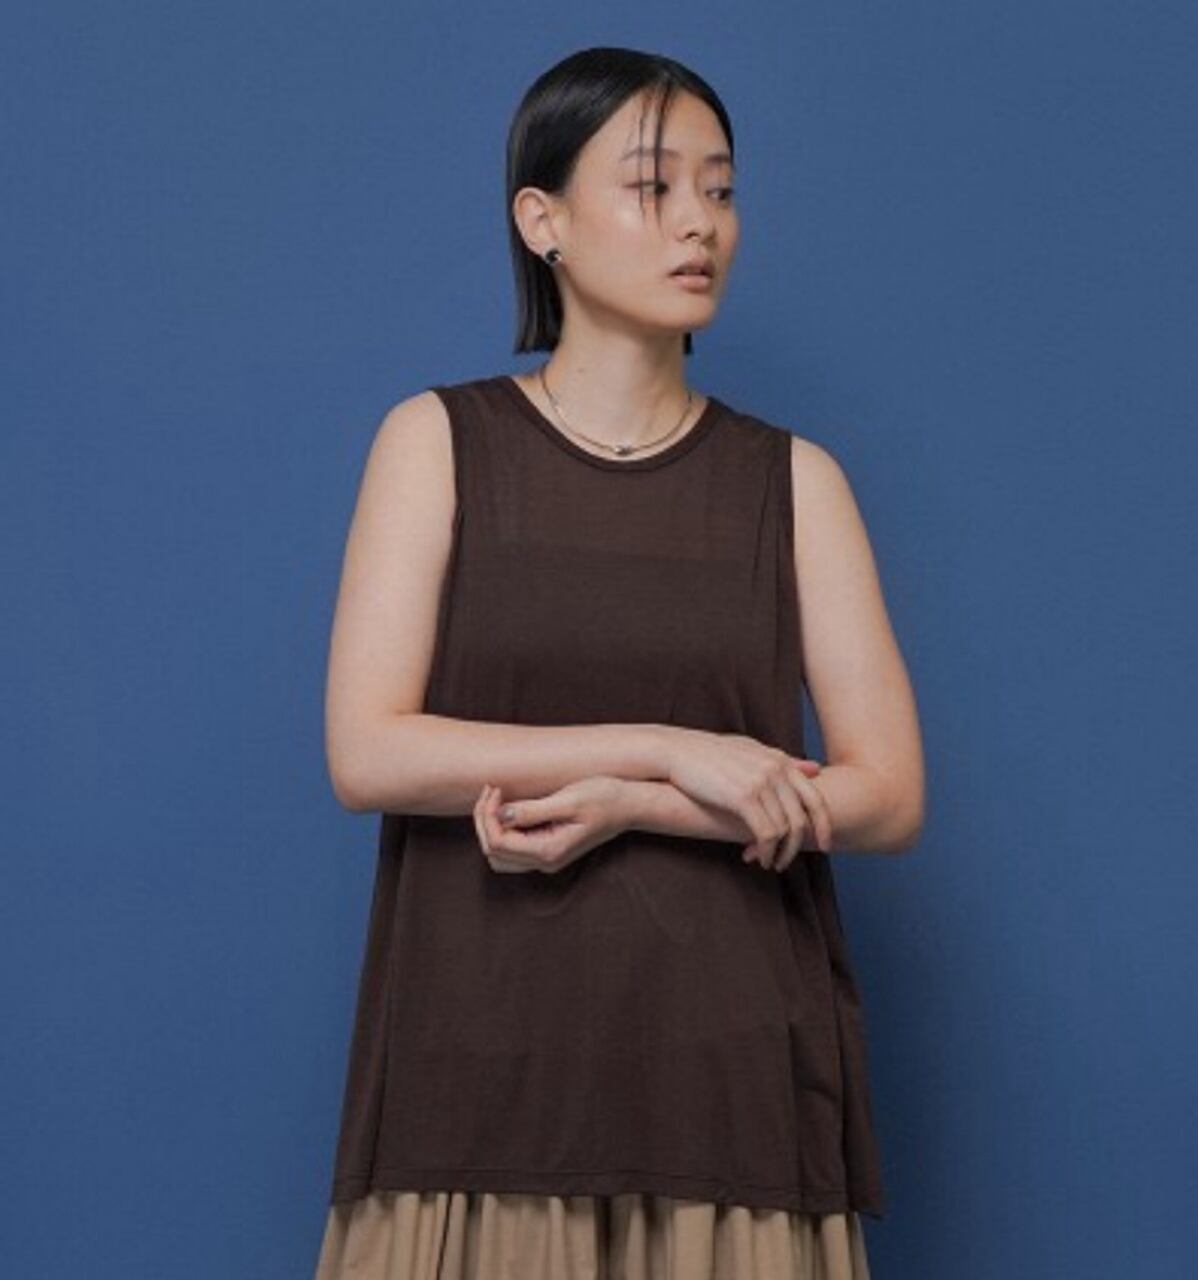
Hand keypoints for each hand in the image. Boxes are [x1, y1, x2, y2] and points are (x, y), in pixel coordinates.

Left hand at [471, 776, 631, 875]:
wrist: (630, 805)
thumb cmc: (604, 798)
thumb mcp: (569, 800)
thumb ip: (533, 811)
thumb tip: (501, 815)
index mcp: (549, 852)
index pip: (499, 843)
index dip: (489, 815)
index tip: (496, 788)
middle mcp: (545, 862)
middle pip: (494, 853)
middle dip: (485, 821)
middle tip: (492, 790)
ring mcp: (546, 858)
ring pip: (500, 854)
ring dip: (491, 826)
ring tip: (497, 797)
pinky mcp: (548, 849)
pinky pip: (513, 848)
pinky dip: (503, 828)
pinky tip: (508, 806)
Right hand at [665, 728, 832, 870]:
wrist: (677, 752)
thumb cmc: (710, 753)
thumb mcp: (751, 750)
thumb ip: (784, 761)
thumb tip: (815, 768)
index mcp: (780, 760)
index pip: (815, 798)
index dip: (824, 825)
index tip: (824, 845)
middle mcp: (776, 769)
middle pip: (802, 818)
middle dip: (798, 846)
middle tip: (787, 861)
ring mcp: (761, 782)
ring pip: (785, 829)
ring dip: (780, 852)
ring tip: (769, 862)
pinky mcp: (743, 797)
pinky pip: (766, 833)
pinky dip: (765, 850)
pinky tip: (756, 858)